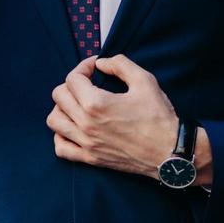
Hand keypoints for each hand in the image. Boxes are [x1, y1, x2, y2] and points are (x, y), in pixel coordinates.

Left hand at [47, 55, 178, 180]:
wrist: (169, 152)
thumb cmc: (159, 117)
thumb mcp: (144, 81)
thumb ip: (120, 64)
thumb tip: (101, 63)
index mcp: (96, 104)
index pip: (72, 78)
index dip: (83, 67)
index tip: (95, 67)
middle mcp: (86, 124)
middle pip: (59, 96)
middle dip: (72, 84)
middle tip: (88, 83)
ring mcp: (86, 143)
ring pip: (54, 121)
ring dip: (62, 108)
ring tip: (78, 104)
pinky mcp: (90, 158)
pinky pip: (61, 148)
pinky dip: (61, 135)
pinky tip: (74, 127)